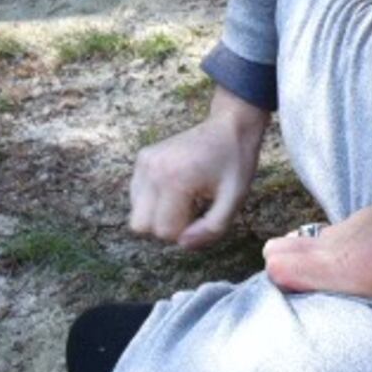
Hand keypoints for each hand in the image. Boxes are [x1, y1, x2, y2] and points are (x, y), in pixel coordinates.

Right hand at [127, 94, 270, 247]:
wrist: (229, 127)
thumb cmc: (235, 164)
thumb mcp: (234, 200)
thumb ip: (212, 229)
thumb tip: (182, 244)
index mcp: (176, 180)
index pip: (164, 231)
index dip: (185, 232)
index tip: (202, 214)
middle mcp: (153, 170)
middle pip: (141, 226)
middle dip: (166, 226)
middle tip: (191, 210)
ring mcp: (144, 162)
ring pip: (136, 213)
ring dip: (159, 214)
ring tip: (185, 197)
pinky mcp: (142, 158)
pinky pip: (136, 196)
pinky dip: (153, 200)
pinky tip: (176, 187)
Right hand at [264, 185, 371, 333]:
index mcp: (335, 267)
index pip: (276, 266)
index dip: (273, 286)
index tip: (290, 308)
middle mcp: (330, 246)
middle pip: (275, 252)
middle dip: (281, 275)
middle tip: (302, 298)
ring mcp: (343, 229)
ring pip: (302, 242)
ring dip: (307, 263)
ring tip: (329, 287)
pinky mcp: (360, 221)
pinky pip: (329, 238)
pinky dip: (333, 253)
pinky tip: (364, 269)